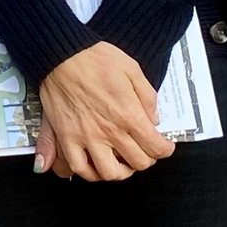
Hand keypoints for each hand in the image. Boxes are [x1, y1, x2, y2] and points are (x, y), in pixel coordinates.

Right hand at [35, 42, 173, 180]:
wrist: (61, 53)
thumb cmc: (95, 58)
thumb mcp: (132, 69)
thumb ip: (148, 97)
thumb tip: (154, 119)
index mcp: (128, 114)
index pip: (155, 147)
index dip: (165, 149)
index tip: (164, 145)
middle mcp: (109, 131)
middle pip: (138, 163)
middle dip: (147, 159)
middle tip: (144, 150)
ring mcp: (86, 137)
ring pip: (109, 172)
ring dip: (121, 171)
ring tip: (122, 162)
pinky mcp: (67, 137)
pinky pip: (79, 167)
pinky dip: (90, 172)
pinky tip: (96, 164)